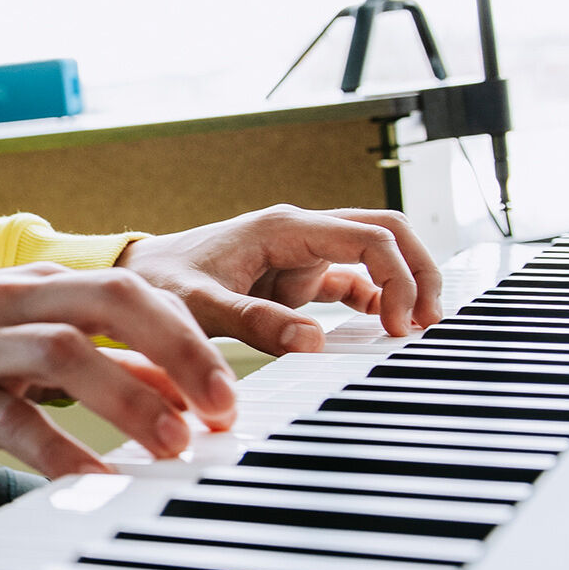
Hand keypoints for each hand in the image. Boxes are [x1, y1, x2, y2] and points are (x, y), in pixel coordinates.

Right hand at [0, 263, 238, 478]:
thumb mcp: (21, 341)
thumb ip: (98, 360)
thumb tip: (176, 386)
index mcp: (40, 285)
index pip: (134, 290)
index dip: (191, 336)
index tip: (231, 392)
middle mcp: (13, 301)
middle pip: (113, 301)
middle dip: (179, 350)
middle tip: (220, 410)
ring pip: (64, 352)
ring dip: (129, 397)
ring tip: (172, 447)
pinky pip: (7, 419)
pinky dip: (56, 451)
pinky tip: (90, 482)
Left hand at [119, 204, 442, 354]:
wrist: (137, 277)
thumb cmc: (161, 282)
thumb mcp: (200, 305)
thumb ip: (253, 322)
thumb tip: (314, 341)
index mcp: (284, 227)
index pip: (368, 237)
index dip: (399, 277)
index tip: (401, 326)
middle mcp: (299, 233)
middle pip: (385, 232)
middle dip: (418, 270)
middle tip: (431, 322)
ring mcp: (300, 254)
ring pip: (373, 256)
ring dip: (400, 285)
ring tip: (416, 330)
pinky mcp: (295, 278)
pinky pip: (349, 283)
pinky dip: (373, 302)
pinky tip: (383, 330)